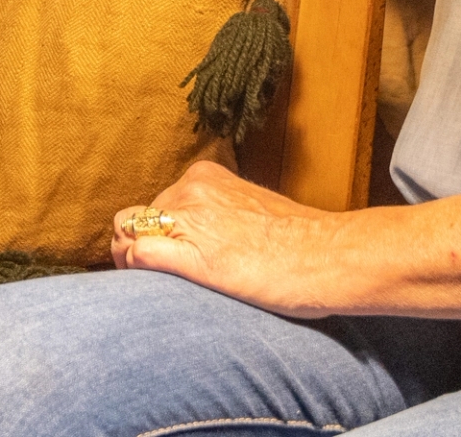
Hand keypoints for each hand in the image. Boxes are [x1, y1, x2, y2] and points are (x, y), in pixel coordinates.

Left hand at [111, 158, 460, 320]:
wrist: (331, 257)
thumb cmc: (302, 244)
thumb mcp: (254, 211)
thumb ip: (222, 214)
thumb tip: (205, 235)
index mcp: (206, 176)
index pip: (156, 202)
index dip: (150, 231)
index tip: (159, 252)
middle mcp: (191, 189)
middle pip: (137, 218)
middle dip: (140, 245)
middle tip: (155, 275)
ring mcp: (189, 219)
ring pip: (128, 235)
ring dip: (132, 259)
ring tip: (154, 284)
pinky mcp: (192, 254)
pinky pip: (139, 254)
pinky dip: (133, 267)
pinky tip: (146, 283)